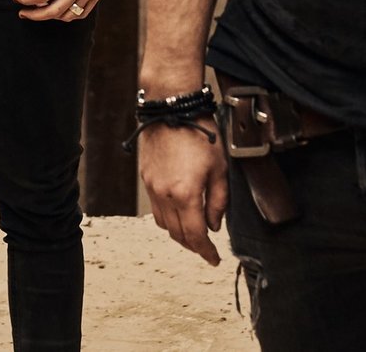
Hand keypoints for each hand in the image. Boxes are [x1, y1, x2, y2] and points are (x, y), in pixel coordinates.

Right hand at [138, 114, 228, 264]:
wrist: (171, 107)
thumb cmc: (199, 132)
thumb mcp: (219, 168)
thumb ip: (218, 200)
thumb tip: (214, 224)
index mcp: (186, 194)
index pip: (195, 235)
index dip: (205, 251)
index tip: (214, 259)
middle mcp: (165, 194)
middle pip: (177, 234)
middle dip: (193, 245)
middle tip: (206, 248)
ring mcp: (152, 186)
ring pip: (164, 223)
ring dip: (179, 232)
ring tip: (193, 231)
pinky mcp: (146, 177)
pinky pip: (155, 208)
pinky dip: (168, 217)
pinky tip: (179, 211)